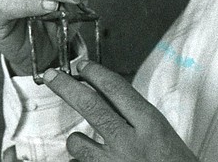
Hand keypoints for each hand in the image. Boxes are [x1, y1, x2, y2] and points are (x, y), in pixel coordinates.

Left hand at [43, 59, 196, 161]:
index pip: (117, 88)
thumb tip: (111, 100)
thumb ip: (140, 120)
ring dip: (77, 140)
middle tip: (52, 76)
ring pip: (78, 142)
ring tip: (83, 141)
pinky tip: (91, 161)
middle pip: (90, 105)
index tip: (82, 65)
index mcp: (151, 126)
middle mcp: (130, 143)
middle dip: (67, 87)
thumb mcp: (165, 137)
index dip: (95, 73)